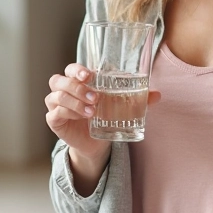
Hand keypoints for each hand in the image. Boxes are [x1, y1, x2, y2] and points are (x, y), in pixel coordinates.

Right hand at [46, 63, 162, 190]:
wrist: (96, 142)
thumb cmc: (105, 116)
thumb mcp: (121, 106)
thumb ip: (137, 99)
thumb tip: (157, 95)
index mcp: (77, 81)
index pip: (71, 69)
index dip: (77, 70)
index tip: (90, 76)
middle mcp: (63, 90)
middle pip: (58, 80)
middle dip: (76, 86)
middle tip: (95, 97)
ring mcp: (56, 105)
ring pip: (56, 96)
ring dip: (74, 101)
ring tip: (92, 110)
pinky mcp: (54, 120)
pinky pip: (55, 113)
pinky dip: (67, 113)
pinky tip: (81, 118)